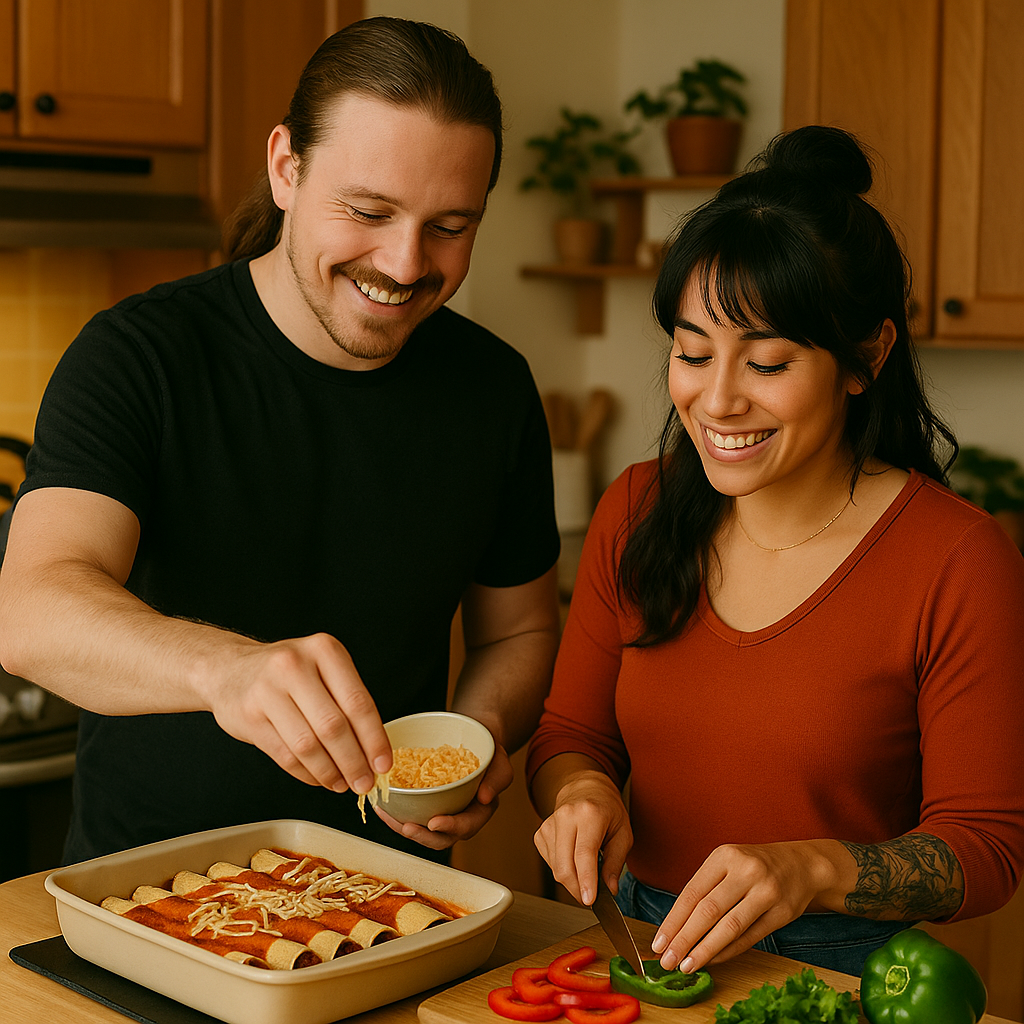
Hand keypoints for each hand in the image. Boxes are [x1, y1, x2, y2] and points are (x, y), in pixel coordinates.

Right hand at [202, 631, 392, 794]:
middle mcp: (295, 666)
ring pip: (308, 745)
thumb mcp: (322, 668)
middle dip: (353, 762)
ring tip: (341, 783)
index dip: (374, 739)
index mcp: (324, 650)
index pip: (358, 702)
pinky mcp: (249, 717)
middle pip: (333, 726)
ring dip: (330, 772)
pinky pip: (285, 755)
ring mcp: (268, 691)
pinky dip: (306, 773)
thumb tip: (374, 751)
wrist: (229, 669)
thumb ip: (347, 700)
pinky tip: (318, 777)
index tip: (383, 763)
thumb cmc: (287, 672)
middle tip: (364, 782)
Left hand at [374, 743, 514, 849]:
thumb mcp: (500, 762)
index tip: (434, 822)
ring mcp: (440, 812)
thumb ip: (498, 779)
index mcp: (478, 812)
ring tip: (385, 814)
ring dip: (402, 826)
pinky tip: (381, 804)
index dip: (450, 828)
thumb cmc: (489, 753)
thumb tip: (486, 797)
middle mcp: (458, 817)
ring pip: (420, 828)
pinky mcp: (426, 804)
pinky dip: (395, 812)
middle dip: (421, 836)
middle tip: (406, 827)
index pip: (465, 827)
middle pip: (440, 838)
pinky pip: (410, 813)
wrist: (475, 740)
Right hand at [533, 769, 631, 905]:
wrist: (585, 789)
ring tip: (587, 870)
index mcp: (590, 814)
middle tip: (591, 897)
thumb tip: (610, 889)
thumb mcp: (623, 833)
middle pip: (565, 866)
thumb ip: (616, 863)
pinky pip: (550, 864)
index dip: (586, 880)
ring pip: (556, 869)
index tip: (589, 900)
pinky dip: (563, 870)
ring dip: (572, 880)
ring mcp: (550, 824)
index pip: (584, 854)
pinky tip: (573, 859)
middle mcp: (566, 817)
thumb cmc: (607, 810)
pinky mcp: (541, 833)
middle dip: (577, 889)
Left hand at [651, 840, 844, 971]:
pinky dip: (728, 951)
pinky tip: (713, 960)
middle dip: (684, 939)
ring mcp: (766, 891)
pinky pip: (750, 937)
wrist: (801, 864)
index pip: (692, 893)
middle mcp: (745, 871)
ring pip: (729, 927)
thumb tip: (675, 927)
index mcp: (724, 856)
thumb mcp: (727, 864)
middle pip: (707, 911)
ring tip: (687, 965)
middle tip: (667, 961)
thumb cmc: (753, 867)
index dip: (673, 921)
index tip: (658, 943)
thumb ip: (705, 890)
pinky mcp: (782, 912)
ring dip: (705, 950)